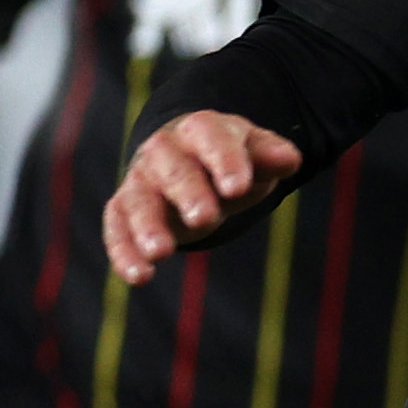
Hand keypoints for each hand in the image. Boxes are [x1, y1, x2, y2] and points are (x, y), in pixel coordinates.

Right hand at [103, 111, 303, 284]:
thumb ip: (271, 157)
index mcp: (201, 130)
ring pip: (138, 200)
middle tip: (204, 219)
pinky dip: (124, 252)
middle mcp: (164, 151)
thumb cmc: (231, 160)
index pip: (211, 138)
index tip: (238, 188)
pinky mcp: (124, 209)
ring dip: (147, 226)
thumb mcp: (255, 154)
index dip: (225, 162)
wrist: (193, 162)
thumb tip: (290, 159)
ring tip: (161, 253)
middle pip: (173, 170)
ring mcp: (140, 180)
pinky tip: (140, 277)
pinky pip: (116, 228)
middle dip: (188, 192)